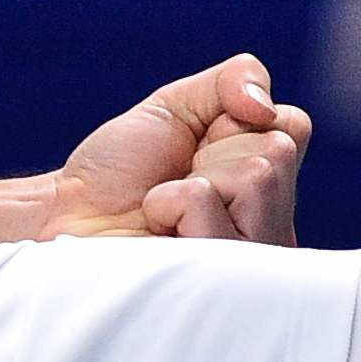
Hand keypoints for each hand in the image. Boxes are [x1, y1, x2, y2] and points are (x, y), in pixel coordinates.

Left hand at [40, 53, 311, 243]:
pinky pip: (207, 204)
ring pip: (256, 177)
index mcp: (268, 183)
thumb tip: (267, 105)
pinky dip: (168, 204)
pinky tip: (159, 231)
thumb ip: (234, 81)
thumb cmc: (119, 172)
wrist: (68, 216)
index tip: (193, 147)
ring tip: (167, 208)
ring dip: (191, 182)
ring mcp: (253, 257)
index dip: (231, 121)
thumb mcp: (177, 106)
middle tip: (177, 181)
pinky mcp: (224, 280)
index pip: (292, 124)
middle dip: (211, 153)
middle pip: (278, 150)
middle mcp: (272, 223)